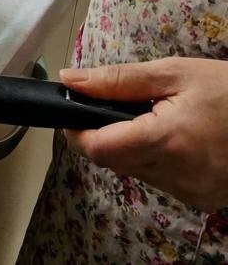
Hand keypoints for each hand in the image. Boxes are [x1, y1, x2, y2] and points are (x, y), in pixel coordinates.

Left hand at [61, 57, 227, 212]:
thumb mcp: (175, 73)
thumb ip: (118, 80)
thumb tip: (70, 80)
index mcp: (167, 140)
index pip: (98, 149)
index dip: (77, 132)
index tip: (74, 114)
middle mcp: (177, 174)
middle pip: (113, 162)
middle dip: (105, 136)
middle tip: (120, 109)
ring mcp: (191, 192)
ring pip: (135, 172)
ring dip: (132, 148)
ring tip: (156, 121)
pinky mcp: (202, 200)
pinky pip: (161, 181)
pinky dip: (157, 161)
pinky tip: (177, 141)